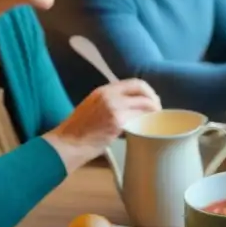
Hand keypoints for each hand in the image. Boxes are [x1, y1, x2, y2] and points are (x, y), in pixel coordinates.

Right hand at [44, 79, 160, 170]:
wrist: (67, 144)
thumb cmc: (79, 130)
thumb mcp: (93, 107)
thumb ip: (111, 103)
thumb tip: (132, 107)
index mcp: (103, 90)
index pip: (134, 83)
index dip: (148, 91)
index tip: (152, 101)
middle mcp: (109, 95)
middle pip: (142, 90)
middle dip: (155, 99)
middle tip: (158, 111)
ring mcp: (114, 107)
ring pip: (145, 104)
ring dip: (154, 112)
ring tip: (155, 121)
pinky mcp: (117, 122)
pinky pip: (140, 119)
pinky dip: (147, 123)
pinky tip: (148, 129)